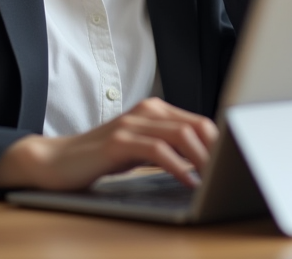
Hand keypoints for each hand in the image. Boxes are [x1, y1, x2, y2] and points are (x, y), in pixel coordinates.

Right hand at [0, 98, 218, 190]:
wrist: (56, 162)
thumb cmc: (100, 159)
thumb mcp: (140, 152)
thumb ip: (168, 150)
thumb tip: (205, 164)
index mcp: (154, 111)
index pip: (199, 121)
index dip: (220, 142)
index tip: (235, 162)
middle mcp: (145, 111)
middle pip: (196, 125)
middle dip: (217, 150)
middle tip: (231, 172)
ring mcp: (131, 124)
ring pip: (180, 135)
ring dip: (202, 158)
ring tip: (215, 178)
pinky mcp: (118, 141)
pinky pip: (157, 150)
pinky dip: (177, 166)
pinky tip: (188, 181)